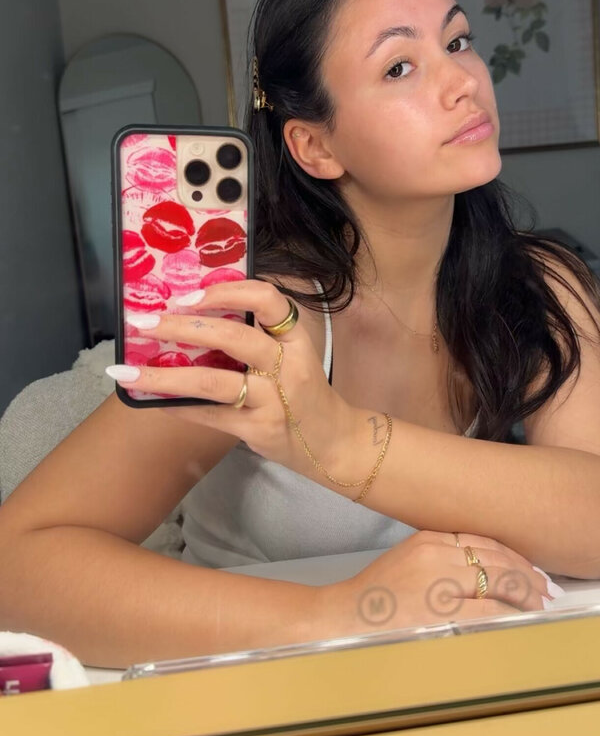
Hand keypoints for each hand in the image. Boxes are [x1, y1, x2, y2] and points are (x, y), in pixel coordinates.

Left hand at [114, 279, 351, 474]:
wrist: (333, 444)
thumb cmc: (304, 394)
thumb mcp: (292, 356)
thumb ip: (256, 337)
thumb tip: (193, 318)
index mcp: (295, 338)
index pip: (268, 300)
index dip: (228, 291)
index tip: (189, 293)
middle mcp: (287, 365)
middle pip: (232, 337)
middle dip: (181, 327)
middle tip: (143, 324)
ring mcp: (274, 400)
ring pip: (213, 381)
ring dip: (166, 374)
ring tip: (129, 371)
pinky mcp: (259, 429)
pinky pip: (211, 415)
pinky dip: (179, 406)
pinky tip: (154, 401)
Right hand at [313, 530, 554, 639]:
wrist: (342, 617)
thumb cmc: (376, 597)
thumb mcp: (409, 562)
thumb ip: (442, 561)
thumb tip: (485, 575)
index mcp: (430, 538)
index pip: (484, 541)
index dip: (514, 556)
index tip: (532, 570)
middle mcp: (436, 552)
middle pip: (496, 557)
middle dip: (527, 574)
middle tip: (547, 590)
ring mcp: (438, 580)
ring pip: (498, 579)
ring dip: (526, 593)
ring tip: (542, 604)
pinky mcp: (438, 609)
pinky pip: (488, 610)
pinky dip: (511, 613)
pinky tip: (523, 618)